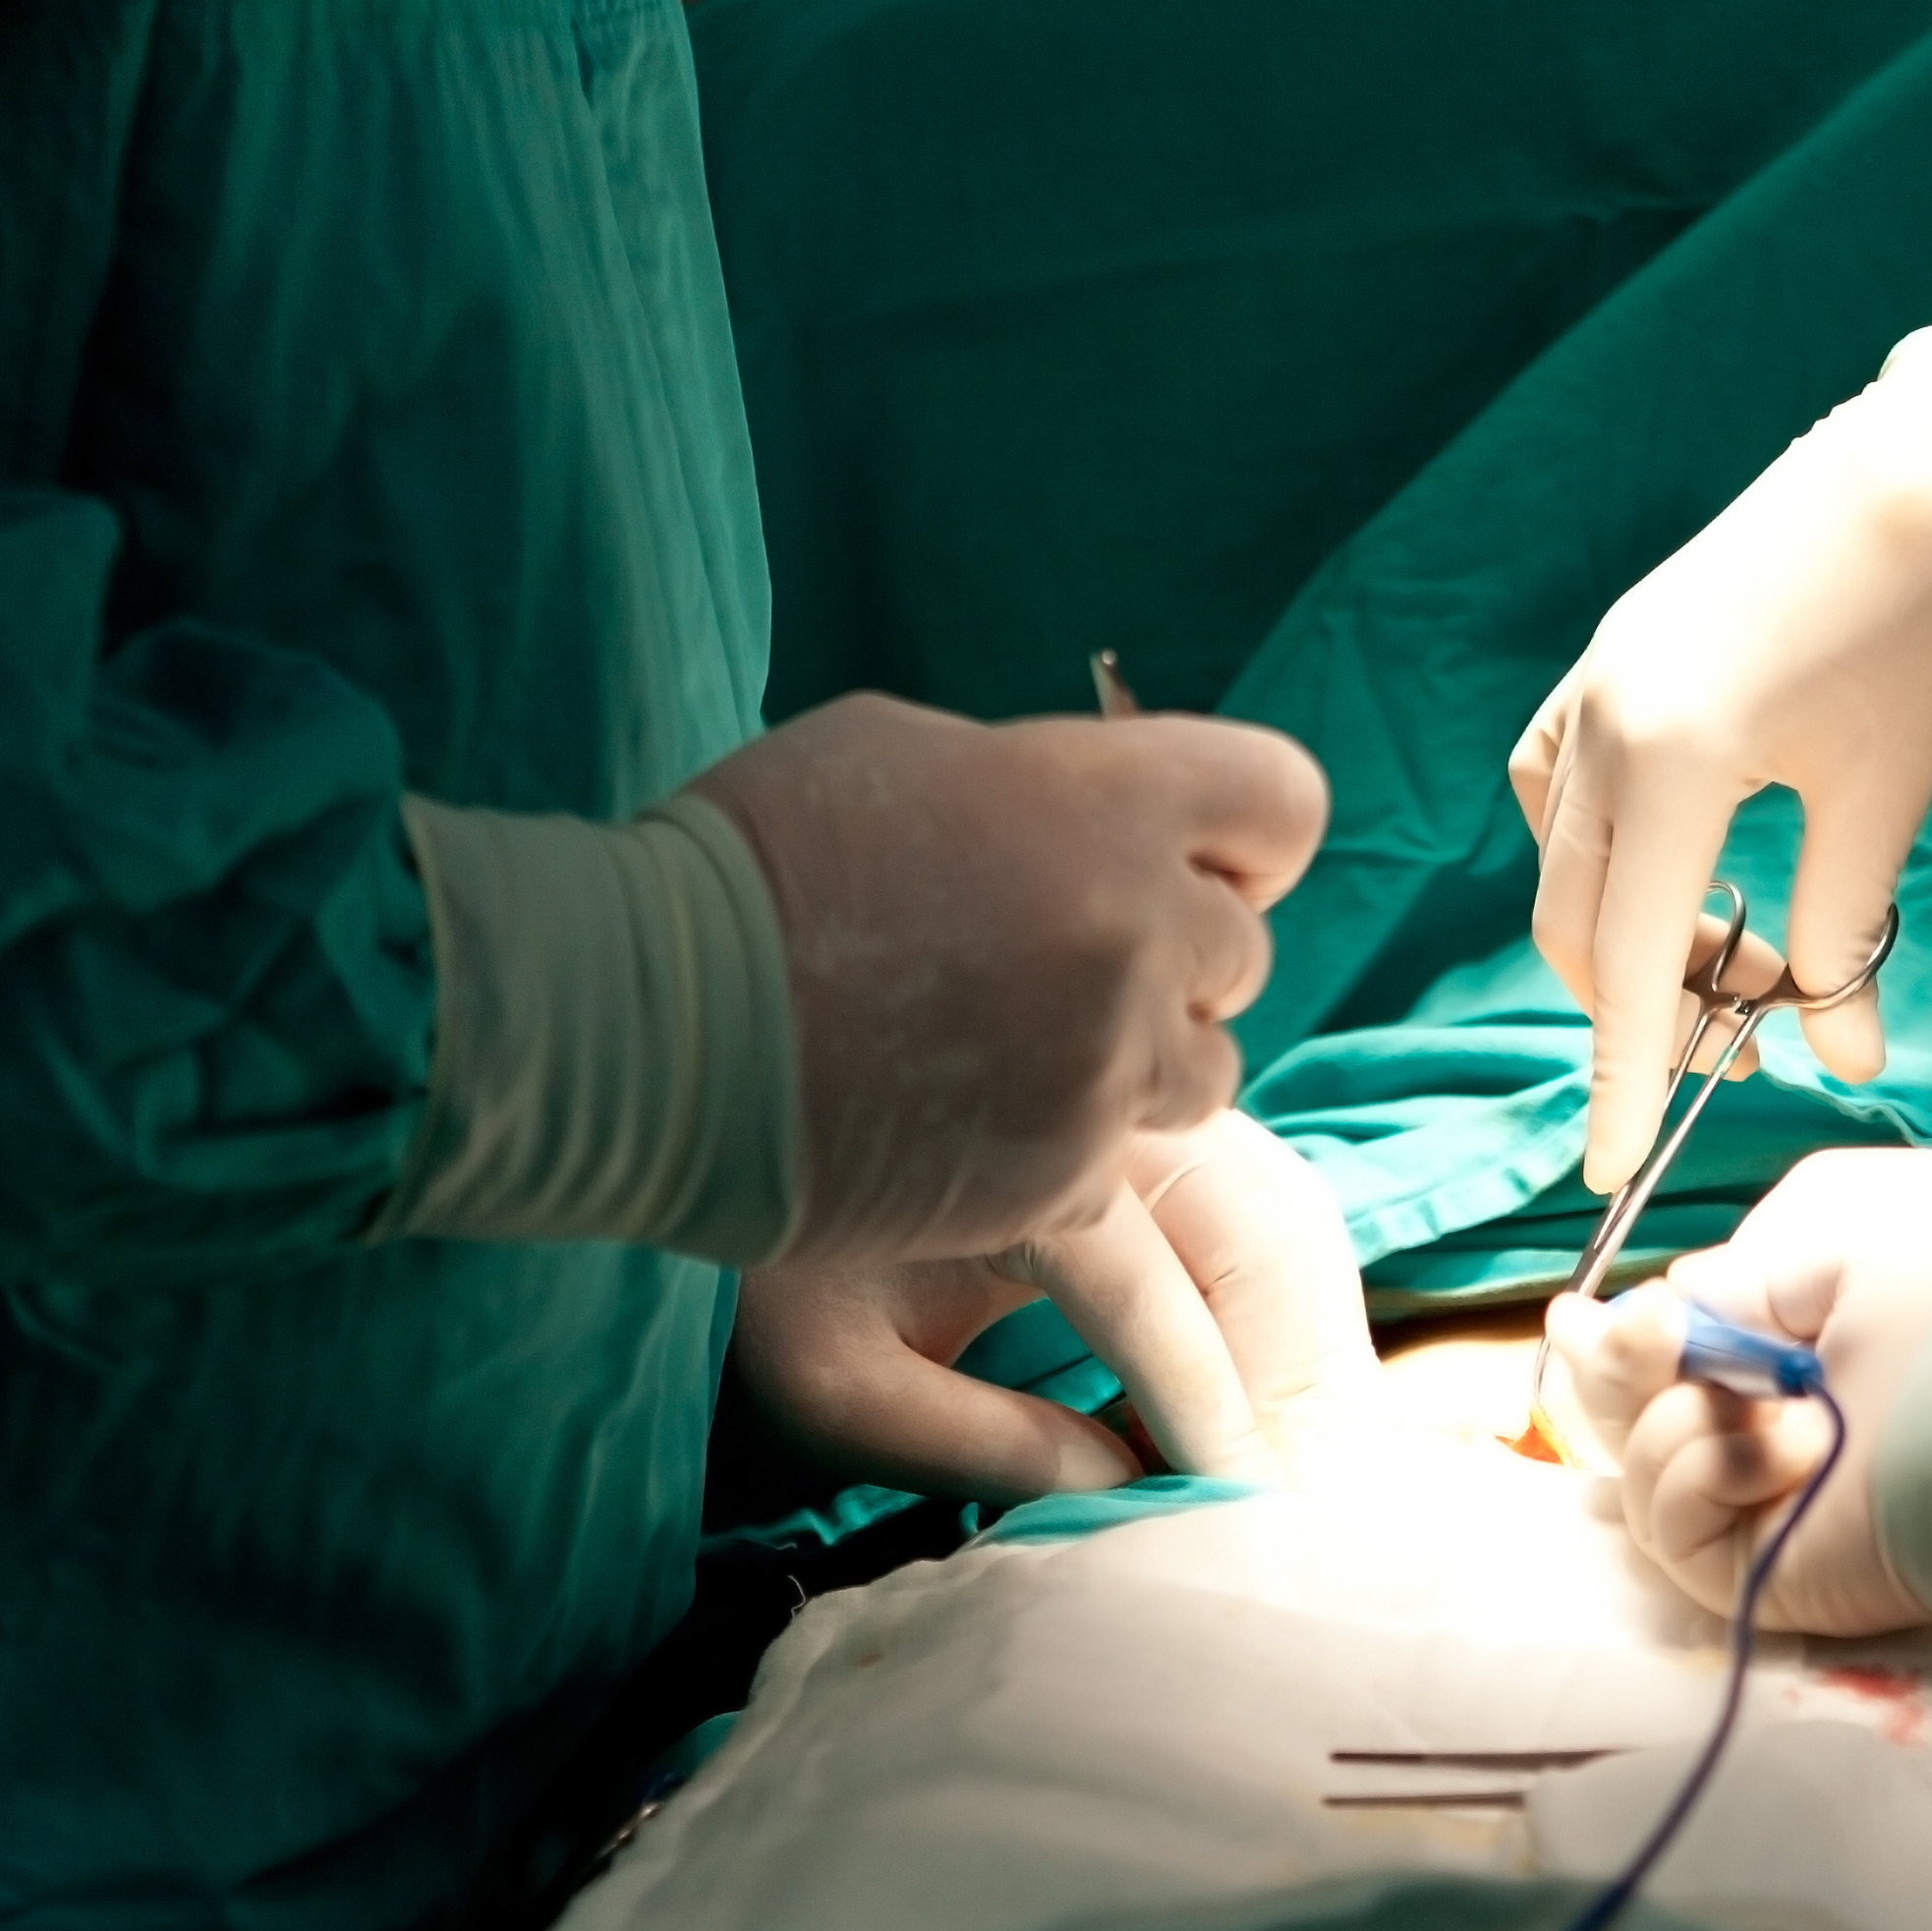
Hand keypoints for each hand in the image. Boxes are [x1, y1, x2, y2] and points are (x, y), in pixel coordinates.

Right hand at [687, 693, 1327, 1265]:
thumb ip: (1045, 785)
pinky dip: (1065, 1146)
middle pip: (1242, 951)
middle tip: (1064, 965)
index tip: (1196, 863)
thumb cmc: (752, 864)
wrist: (648, 1024)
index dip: (1243, 838)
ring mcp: (1101, 1065)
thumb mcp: (907, 751)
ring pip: (1205, 1073)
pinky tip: (969, 1122)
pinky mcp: (1061, 1179)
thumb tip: (1107, 814)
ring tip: (1024, 1050)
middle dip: (1173, 955)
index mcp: (1105, 798)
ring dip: (1138, 1061)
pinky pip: (1121, 1164)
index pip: (1283, 803)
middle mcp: (1131, 929)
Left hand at [734, 1111, 1383, 1504]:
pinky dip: (1299, 1315)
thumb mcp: (830, 1377)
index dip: (1202, 1412)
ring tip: (1321, 1479)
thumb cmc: (767, 1262)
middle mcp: (1100, 1102)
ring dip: (1320, 1354)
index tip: (1245, 1510)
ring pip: (1289, 1220)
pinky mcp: (1176, 1129)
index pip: (1141, 1292)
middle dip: (1301, 1391)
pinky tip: (1281, 1417)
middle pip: (1258, 1241)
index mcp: (1007, 1155)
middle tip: (1324, 1517)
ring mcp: (1148, 1103)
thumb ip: (970, 1444)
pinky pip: (1276, 1212)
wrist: (733, 1113)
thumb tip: (1123, 1490)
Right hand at [1508, 365, 1931, 1189]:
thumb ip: (1846, 938)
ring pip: (1561, 866)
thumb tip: (1843, 1057)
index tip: (1615, 1167)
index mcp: (1671, 757)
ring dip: (1627, 936)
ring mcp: (1593, 684)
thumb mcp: (1887, 799)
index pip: (1633, 962)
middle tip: (1744, 1039)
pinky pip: (1559, 792)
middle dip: (1643, 1006)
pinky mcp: (1608, 660)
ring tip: (1734, 951)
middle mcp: (1604, 721)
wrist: (1931, 462)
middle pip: (1577, 925)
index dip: (1626, 1075)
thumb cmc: (1924, 624)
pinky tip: (1676, 865)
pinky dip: (1602, 856)